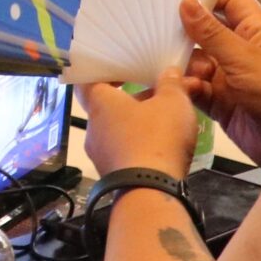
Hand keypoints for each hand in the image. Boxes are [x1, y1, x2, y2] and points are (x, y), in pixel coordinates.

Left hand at [83, 67, 201, 178]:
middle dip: (132, 99)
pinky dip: (139, 145)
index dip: (103, 72)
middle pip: (109, 106)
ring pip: (117, 130)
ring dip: (138, 123)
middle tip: (156, 93)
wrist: (150, 192)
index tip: (121, 67)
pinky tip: (162, 146)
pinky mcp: (112, 175)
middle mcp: (93, 128)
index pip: (88, 80)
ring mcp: (100, 155)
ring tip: (166, 119)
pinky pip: (124, 152)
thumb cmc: (156, 137)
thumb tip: (170, 72)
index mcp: (100, 104)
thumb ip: (171, 84)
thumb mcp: (173, 103)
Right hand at [180, 0, 260, 170]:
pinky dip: (188, 88)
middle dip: (184, 31)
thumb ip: (211, 32)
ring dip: (184, 63)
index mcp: (252, 29)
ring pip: (196, 61)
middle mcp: (239, 48)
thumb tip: (187, 0)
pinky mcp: (221, 102)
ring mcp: (229, 75)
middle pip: (205, 30)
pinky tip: (184, 89)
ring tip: (173, 66)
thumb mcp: (244, 58)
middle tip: (156, 28)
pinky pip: (197, 88)